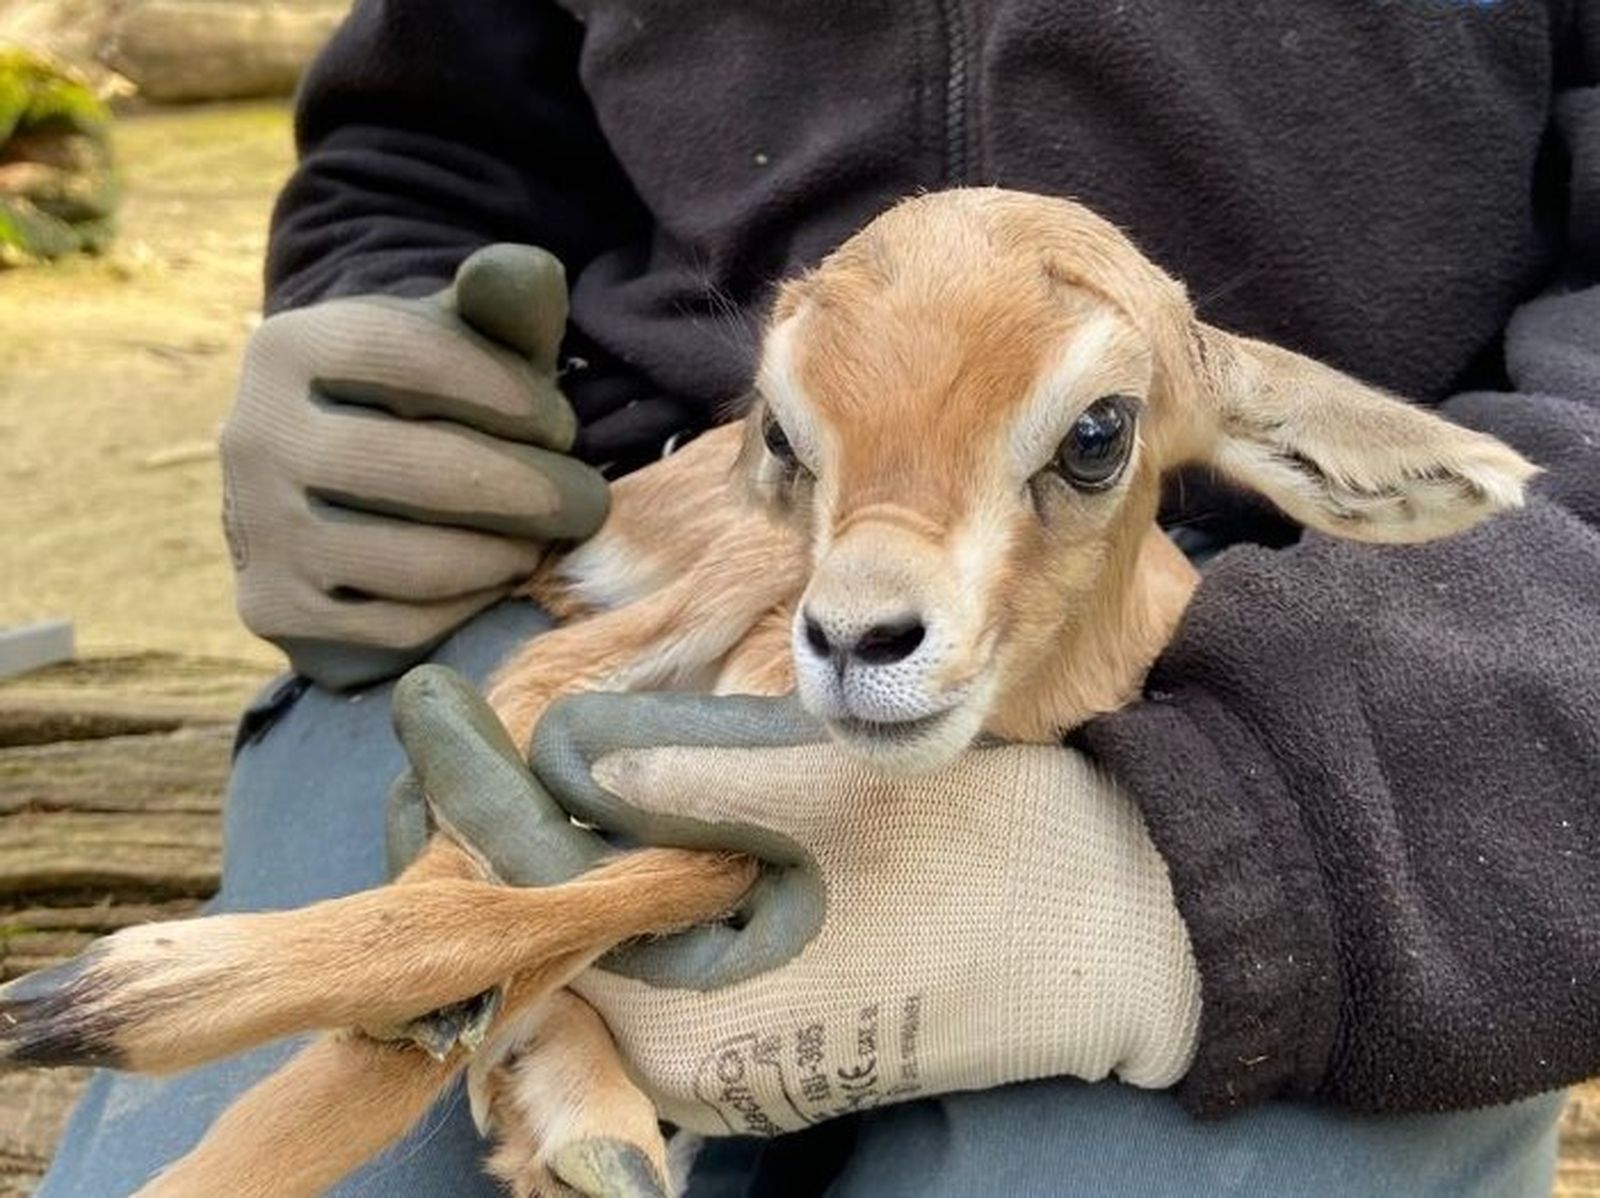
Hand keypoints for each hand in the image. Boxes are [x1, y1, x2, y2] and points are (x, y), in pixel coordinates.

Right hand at [221, 245, 609, 687]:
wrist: (329, 485)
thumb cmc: (423, 404)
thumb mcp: (459, 343)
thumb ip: (502, 305)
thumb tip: (527, 275)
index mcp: (289, 348)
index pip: (414, 359)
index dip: (510, 393)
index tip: (561, 423)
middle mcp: (254, 437)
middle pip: (424, 470)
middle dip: (533, 490)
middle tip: (588, 499)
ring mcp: (258, 532)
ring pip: (416, 560)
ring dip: (508, 553)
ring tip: (545, 538)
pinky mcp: (275, 610)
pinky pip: (399, 626)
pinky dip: (466, 606)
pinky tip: (494, 576)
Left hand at [387, 667, 1201, 1136]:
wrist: (1134, 927)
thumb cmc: (987, 860)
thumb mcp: (820, 796)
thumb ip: (674, 780)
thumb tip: (553, 757)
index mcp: (694, 1035)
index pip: (539, 915)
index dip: (478, 809)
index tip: (428, 717)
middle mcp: (704, 1076)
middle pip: (565, 944)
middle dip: (512, 840)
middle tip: (458, 739)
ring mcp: (748, 1064)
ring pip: (620, 950)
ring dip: (578, 863)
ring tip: (521, 767)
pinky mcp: (787, 1035)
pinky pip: (681, 962)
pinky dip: (645, 889)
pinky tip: (628, 821)